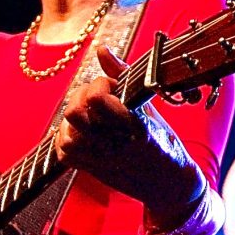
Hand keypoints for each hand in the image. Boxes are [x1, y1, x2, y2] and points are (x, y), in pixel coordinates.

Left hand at [53, 51, 199, 224]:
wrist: (170, 185)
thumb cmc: (164, 140)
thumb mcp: (149, 106)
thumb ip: (123, 75)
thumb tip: (102, 49)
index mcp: (135, 125)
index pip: (97, 99)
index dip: (99, 84)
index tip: (111, 85)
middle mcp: (116, 144)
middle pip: (75, 113)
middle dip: (82, 96)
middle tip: (95, 98)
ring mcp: (102, 160)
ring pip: (66, 133)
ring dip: (73, 120)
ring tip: (88, 115)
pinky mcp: (94, 172)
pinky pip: (64, 152)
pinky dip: (66, 138)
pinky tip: (79, 131)